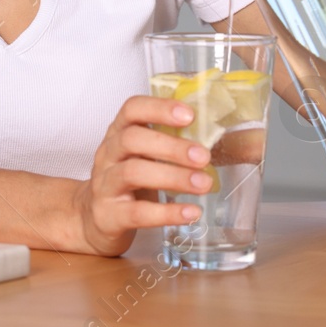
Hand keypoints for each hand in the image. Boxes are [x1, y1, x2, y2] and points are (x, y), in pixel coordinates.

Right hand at [70, 95, 212, 255]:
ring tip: (203, 184)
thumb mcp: (145, 156)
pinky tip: (191, 212)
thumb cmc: (128, 182)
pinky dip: (167, 213)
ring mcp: (105, 185)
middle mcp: (108, 154)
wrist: (93, 218)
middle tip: (203, 157)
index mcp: (119, 133)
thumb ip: (174, 144)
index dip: (159, 108)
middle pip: (132, 139)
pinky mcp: (108, 215)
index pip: (132, 109)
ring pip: (133, 173)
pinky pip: (138, 213)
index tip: (189, 115)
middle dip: (171, 146)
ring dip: (173, 177)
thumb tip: (232, 140)